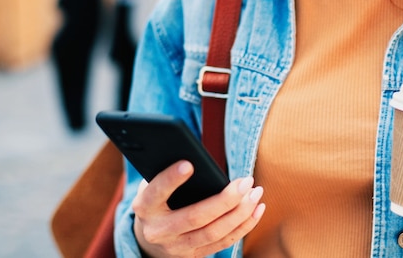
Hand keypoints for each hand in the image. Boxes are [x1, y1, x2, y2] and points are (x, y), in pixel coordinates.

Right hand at [132, 161, 265, 257]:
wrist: (149, 238)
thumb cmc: (158, 199)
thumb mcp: (154, 185)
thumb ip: (168, 172)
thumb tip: (195, 155)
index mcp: (144, 208)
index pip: (156, 193)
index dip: (171, 180)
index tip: (189, 164)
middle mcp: (159, 231)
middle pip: (195, 217)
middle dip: (225, 199)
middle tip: (246, 181)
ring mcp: (177, 247)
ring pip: (214, 233)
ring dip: (240, 213)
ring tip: (255, 192)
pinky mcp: (194, 255)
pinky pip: (224, 242)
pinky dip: (244, 225)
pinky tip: (257, 208)